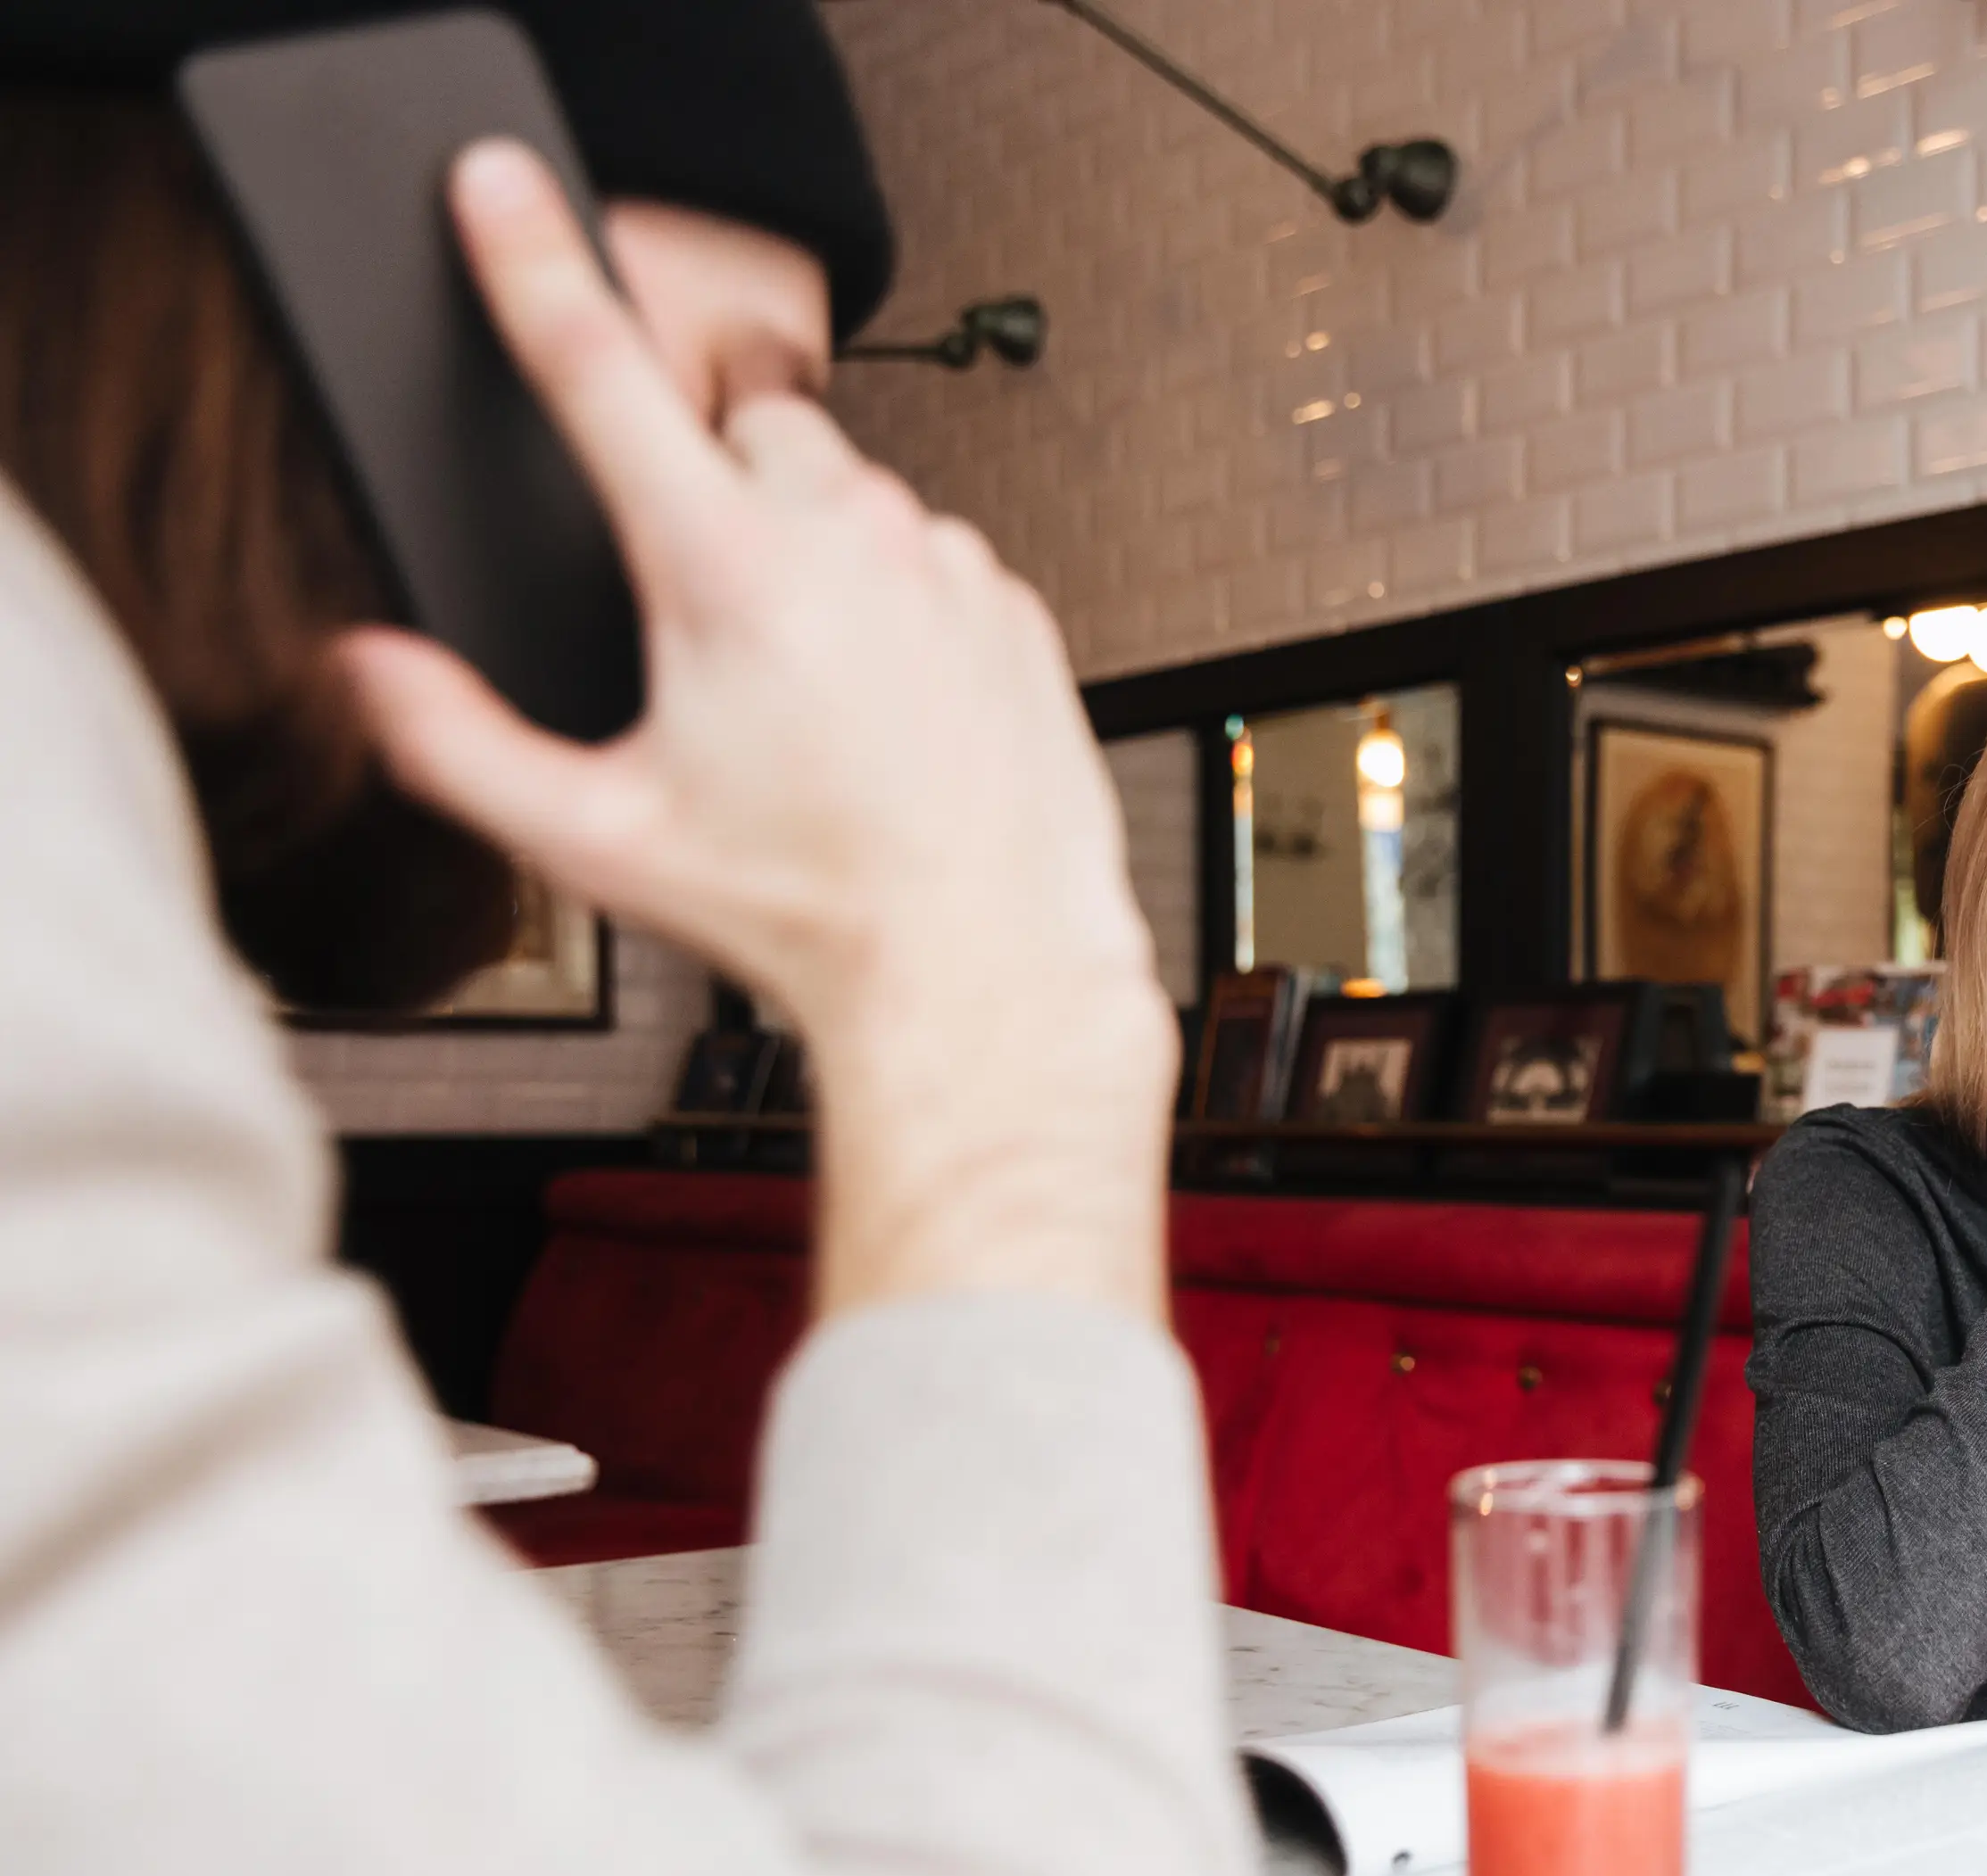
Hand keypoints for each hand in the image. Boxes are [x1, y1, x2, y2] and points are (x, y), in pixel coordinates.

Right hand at [339, 142, 1170, 1319]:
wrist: (984, 965)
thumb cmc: (808, 912)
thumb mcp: (599, 842)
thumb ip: (457, 747)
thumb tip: (366, 675)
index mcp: (726, 572)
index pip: (599, 376)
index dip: (532, 267)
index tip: (498, 192)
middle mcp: (847, 543)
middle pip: (742, 430)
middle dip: (711, 492)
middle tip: (711, 627)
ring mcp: (943, 565)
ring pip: (847, 501)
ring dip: (813, 558)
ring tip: (812, 698)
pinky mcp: (1011, 602)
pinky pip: (930, 562)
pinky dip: (898, 608)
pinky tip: (889, 711)